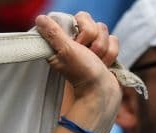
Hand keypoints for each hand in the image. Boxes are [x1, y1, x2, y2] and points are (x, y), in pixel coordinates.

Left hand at [36, 12, 120, 129]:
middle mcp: (78, 42)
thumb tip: (40, 19)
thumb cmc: (81, 73)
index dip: (84, 29)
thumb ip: (54, 33)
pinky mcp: (104, 53)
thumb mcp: (64, 50)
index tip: (78, 43)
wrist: (100, 93)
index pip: (81, 17)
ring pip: (107, 33)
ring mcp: (92, 47)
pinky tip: (104, 65)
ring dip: (103, 51)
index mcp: (65, 40)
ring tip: (96, 63)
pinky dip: (111, 55)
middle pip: (96, 25)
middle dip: (95, 42)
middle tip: (88, 55)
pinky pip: (115, 42)